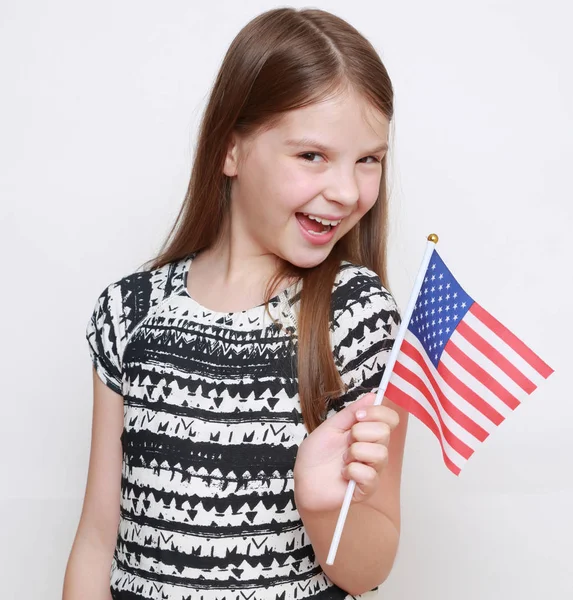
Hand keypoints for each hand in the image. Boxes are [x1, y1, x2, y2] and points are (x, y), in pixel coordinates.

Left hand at [293, 392, 399, 512]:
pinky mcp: (367, 488)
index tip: (358, 416)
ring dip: (355, 452)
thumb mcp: (330, 427)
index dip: (377, 413)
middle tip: (346, 441)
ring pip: (380, 453)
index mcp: (367, 433)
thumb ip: (351, 412)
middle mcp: (374, 450)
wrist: (303, 480)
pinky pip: (370, 475)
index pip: (390, 418)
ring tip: (343, 459)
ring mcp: (372, 469)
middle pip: (385, 432)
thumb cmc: (316, 455)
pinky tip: (344, 474)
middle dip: (360, 432)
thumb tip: (373, 396)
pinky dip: (352, 471)